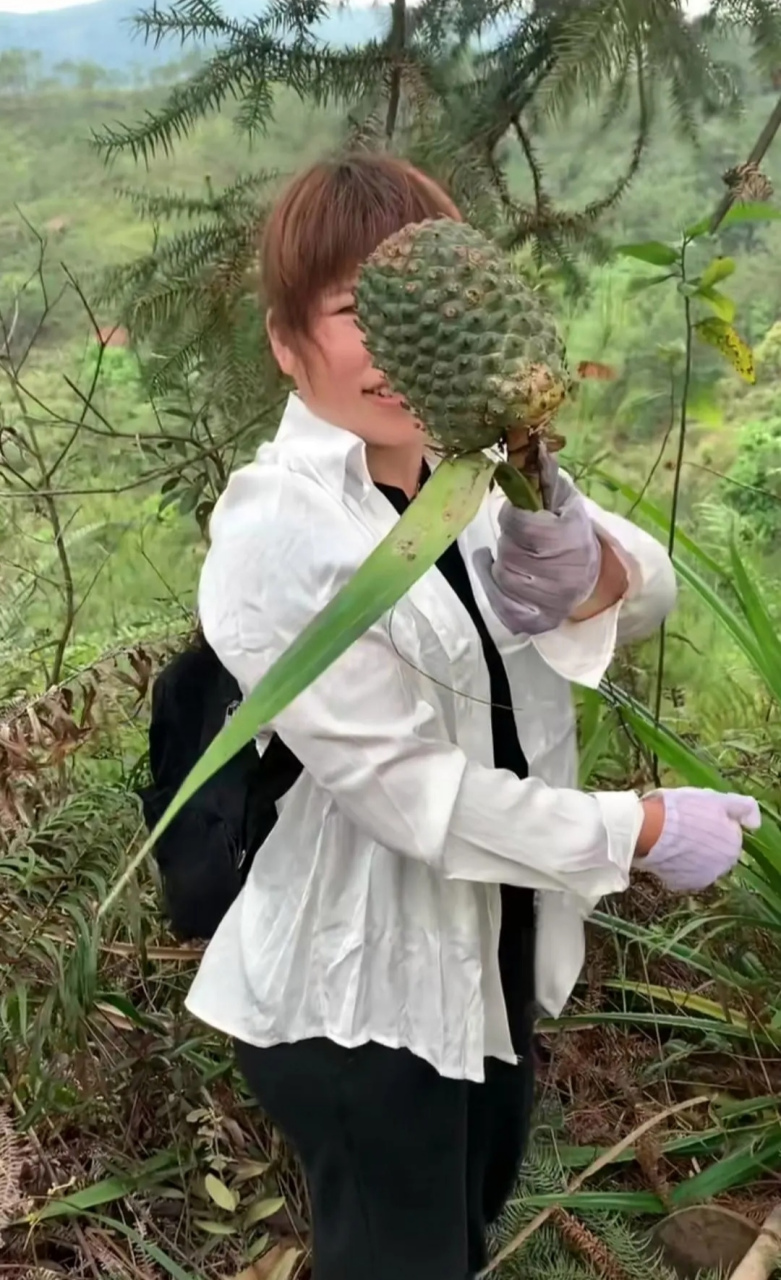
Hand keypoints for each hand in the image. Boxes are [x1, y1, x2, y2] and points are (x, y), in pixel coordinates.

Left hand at [472, 448, 601, 635]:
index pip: (522, 527)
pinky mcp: (529, 621)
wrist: (590, 581)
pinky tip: (494, 567)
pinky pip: (497, 601)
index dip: (518, 520)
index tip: (525, 519)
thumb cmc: (572, 535)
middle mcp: (558, 577)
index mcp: (568, 542)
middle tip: (524, 540)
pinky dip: (491, 581)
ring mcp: (544, 603)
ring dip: (503, 561)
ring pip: (502, 575)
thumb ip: (548, 477)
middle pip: (510, 552)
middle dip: (512, 542)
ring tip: (518, 555)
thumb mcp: (567, 502)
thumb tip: (534, 444)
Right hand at [636, 787, 760, 891]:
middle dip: (702, 840)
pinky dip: (676, 865)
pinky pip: (682, 873)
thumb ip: (743, 808)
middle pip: (714, 850)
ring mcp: (701, 878)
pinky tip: (666, 852)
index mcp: (733, 845)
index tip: (696, 814)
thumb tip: (755, 824)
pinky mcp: (681, 885)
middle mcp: (722, 867)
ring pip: (698, 863)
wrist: (649, 829)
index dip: (711, 820)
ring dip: (690, 854)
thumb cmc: (683, 810)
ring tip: (671, 839)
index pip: (727, 832)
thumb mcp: (717, 798)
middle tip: (683, 826)